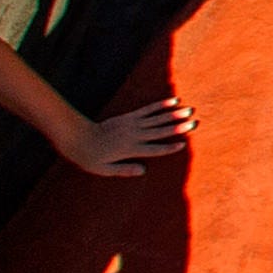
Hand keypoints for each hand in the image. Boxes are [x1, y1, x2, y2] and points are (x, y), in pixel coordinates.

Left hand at [62, 98, 190, 180]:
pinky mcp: (129, 116)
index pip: (154, 149)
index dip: (169, 147)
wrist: (78, 136)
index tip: (183, 144)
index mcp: (130, 150)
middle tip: (194, 123)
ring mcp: (132, 124)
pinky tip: (172, 101)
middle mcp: (134, 135)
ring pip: (158, 119)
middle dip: (178, 127)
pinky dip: (161, 105)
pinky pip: (148, 110)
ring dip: (174, 114)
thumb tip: (144, 171)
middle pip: (160, 131)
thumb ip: (124, 170)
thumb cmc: (90, 157)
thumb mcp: (104, 170)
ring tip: (189, 110)